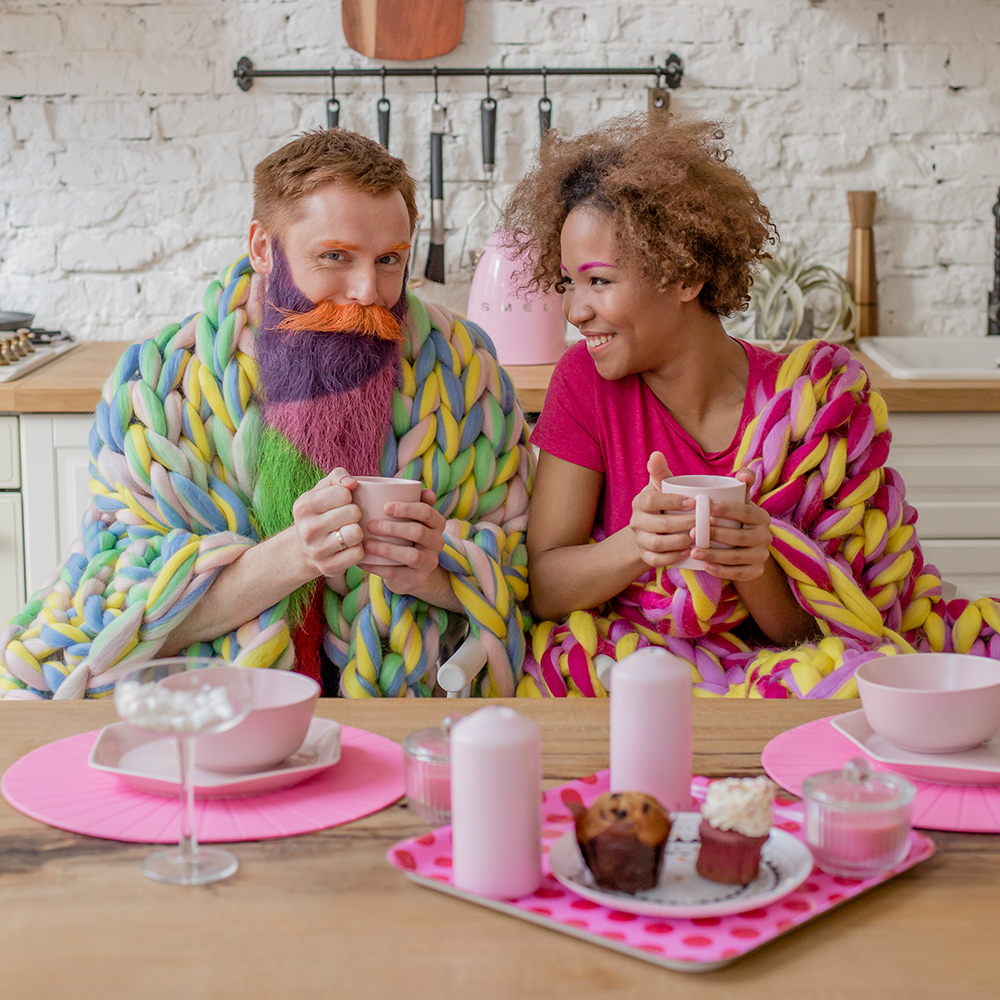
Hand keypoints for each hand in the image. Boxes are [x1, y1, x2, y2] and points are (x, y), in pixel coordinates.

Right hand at [290, 468, 363, 577]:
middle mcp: (307, 529)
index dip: (348, 496)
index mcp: (304, 506)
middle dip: (355, 513)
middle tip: (346, 519)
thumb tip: (352, 483)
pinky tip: (348, 547)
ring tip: (349, 532)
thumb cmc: (319, 514)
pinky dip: (358, 549)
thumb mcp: (321, 491)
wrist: (304, 550)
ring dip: (358, 532)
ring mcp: (317, 550)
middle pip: (353, 512)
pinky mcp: (329, 567)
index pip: (344, 493)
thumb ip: (337, 477)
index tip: (341, 503)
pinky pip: (358, 553)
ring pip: (356, 533)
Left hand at [361, 488, 446, 594]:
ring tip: (367, 544)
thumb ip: (413, 501)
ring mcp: (429, 563)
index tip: (385, 507)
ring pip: (411, 555)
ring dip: (386, 549)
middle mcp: (438, 543)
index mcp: (437, 523)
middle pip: (418, 533)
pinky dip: (378, 568)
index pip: (427, 512)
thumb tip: (420, 488)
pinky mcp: (417, 579)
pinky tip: (362, 561)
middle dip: (393, 528)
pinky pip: (397, 573)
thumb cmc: (406, 536)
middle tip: (370, 525)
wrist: (411, 571)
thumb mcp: (411, 518)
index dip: (407, 508)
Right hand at [628, 451, 697, 568]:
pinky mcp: (645, 556)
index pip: (652, 500)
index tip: (695, 502)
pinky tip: (689, 552)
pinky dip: (673, 558)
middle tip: (707, 522)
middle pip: (659, 524)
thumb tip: (656, 454)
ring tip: (699, 538)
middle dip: (684, 523)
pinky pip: (656, 560)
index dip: (672, 501)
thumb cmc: (663, 503)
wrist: (650, 530)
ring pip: (657, 544)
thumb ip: (660, 471)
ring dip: (680, 542)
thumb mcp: (661, 486)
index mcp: (640, 502)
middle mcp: (636, 521)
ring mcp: (639, 540)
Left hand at [691, 468, 771, 580]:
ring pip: (736, 557)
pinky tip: (704, 566)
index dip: (726, 510)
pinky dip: (720, 570)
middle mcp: (765, 536)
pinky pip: (738, 573)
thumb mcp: (737, 500)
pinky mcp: (756, 571)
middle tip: (692, 532)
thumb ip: (739, 484)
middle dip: (715, 534)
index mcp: (761, 517)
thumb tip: (743, 474)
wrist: (742, 547)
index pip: (745, 512)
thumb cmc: (733, 517)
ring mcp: (762, 555)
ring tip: (693, 551)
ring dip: (713, 554)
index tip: (705, 508)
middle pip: (739, 537)